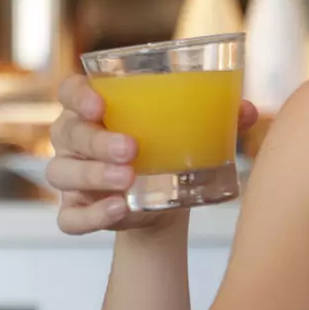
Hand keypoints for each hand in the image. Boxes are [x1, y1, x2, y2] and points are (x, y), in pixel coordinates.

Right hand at [46, 74, 255, 234]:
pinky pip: (69, 218)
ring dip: (94, 176)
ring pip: (62, 174)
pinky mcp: (75, 211)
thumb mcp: (189, 132)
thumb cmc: (169, 153)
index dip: (78, 95)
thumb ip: (216, 118)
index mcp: (93, 110)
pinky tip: (120, 210)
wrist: (164, 203)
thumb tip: (246, 110)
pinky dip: (91, 216)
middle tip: (131, 149)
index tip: (100, 104)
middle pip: (69, 133)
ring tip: (129, 179)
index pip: (70, 91)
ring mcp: (70, 177)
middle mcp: (73, 140)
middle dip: (97, 141)